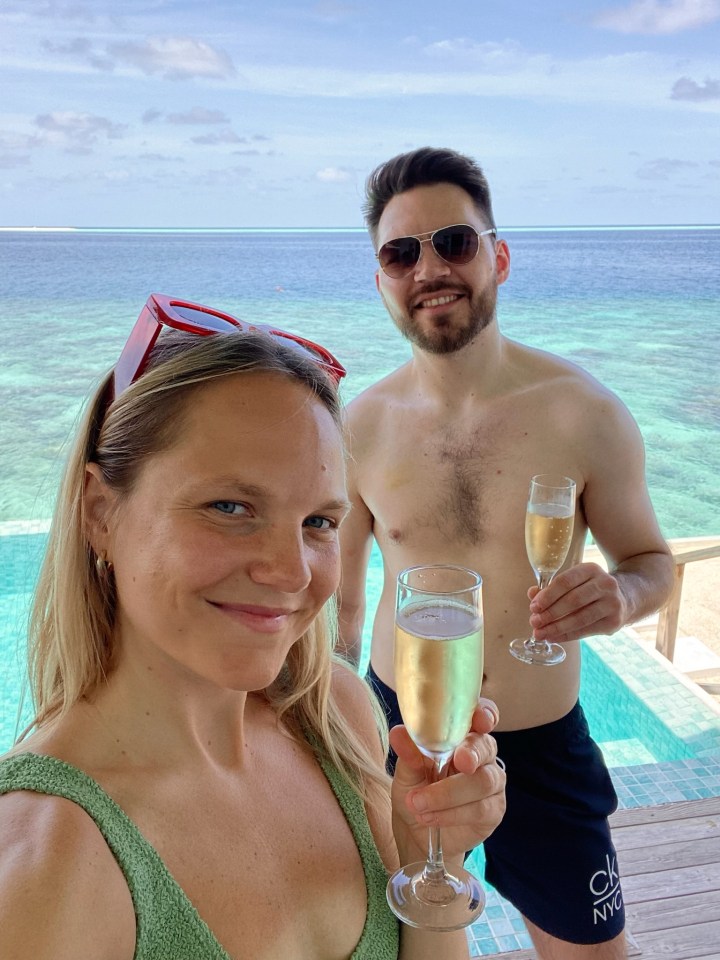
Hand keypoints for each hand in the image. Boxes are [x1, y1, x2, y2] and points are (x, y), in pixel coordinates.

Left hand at [389, 699, 505, 864]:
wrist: (417, 833)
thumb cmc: (416, 790)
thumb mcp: (406, 771)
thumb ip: (408, 753)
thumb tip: (398, 733)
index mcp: (463, 734)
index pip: (482, 715)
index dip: (485, 714)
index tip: (481, 720)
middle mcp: (482, 754)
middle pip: (486, 746)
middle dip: (472, 753)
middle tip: (459, 762)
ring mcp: (491, 781)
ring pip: (483, 781)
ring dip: (448, 793)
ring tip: (418, 803)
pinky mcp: (493, 810)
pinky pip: (481, 808)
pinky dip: (452, 813)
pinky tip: (431, 817)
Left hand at [528, 562, 626, 643]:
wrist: (624, 598)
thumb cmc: (589, 589)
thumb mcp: (573, 582)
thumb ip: (551, 587)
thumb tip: (532, 594)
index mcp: (591, 569)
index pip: (566, 581)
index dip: (548, 595)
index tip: (533, 607)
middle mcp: (605, 584)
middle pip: (573, 600)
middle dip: (550, 613)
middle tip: (534, 622)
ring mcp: (612, 603)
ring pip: (580, 618)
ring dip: (557, 627)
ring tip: (540, 633)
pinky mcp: (614, 621)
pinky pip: (586, 630)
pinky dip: (567, 635)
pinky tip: (553, 638)